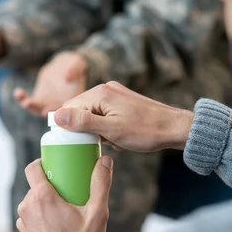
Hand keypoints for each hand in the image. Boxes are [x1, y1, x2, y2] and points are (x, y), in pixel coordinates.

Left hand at [14, 51, 86, 116]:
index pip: (65, 109)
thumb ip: (74, 70)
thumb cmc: (74, 65)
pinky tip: (17, 93)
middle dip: (38, 109)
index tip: (46, 111)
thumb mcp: (77, 64)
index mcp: (72, 100)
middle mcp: (59, 104)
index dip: (56, 112)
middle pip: (49, 111)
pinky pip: (29, 100)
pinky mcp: (39, 98)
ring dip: (29, 106)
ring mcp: (48, 103)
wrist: (63, 66)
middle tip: (28, 104)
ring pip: (37, 108)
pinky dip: (23, 98)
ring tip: (23, 101)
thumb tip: (68, 78)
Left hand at [17, 156, 112, 231]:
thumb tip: (106, 160)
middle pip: (36, 185)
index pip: (33, 168)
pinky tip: (57, 223)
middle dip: (50, 184)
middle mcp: (27, 207)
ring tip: (64, 207)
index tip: (56, 164)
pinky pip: (32, 217)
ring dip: (45, 201)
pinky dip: (42, 216)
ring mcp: (23, 222)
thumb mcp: (97, 214)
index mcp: (41, 197)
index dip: (43, 162)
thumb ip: (101, 184)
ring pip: (33, 201)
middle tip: (68, 188)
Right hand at [54, 81, 193, 152]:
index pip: (69, 106)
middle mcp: (106, 89)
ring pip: (92, 114)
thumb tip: (56, 116)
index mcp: (100, 93)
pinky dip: (106, 127)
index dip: (68, 126)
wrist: (175, 128)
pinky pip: (104, 114)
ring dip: (96, 130)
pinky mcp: (123, 102)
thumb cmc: (145, 131)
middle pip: (80, 109)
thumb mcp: (110, 130)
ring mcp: (115, 94)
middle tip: (98, 142)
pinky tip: (117, 138)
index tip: (75, 142)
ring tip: (112, 141)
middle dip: (84, 129)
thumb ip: (82, 123)